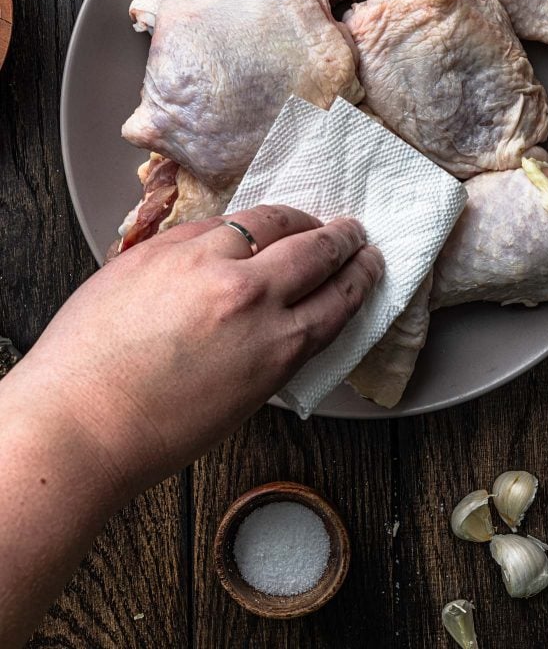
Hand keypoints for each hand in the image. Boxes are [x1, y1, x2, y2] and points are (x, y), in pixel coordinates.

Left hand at [13, 206, 383, 501]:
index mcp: (276, 345)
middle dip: (342, 238)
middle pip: (316, 249)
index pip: (339, 297)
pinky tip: (242, 232)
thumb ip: (273, 349)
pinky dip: (239, 226)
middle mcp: (250, 295)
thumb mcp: (241, 399)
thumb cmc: (153, 431)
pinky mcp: (163, 245)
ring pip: (270, 220)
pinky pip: (217, 222)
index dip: (361, 276)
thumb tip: (288, 317)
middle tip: (351, 232)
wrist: (75, 420)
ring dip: (296, 220)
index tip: (369, 263)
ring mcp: (204, 261)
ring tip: (304, 221)